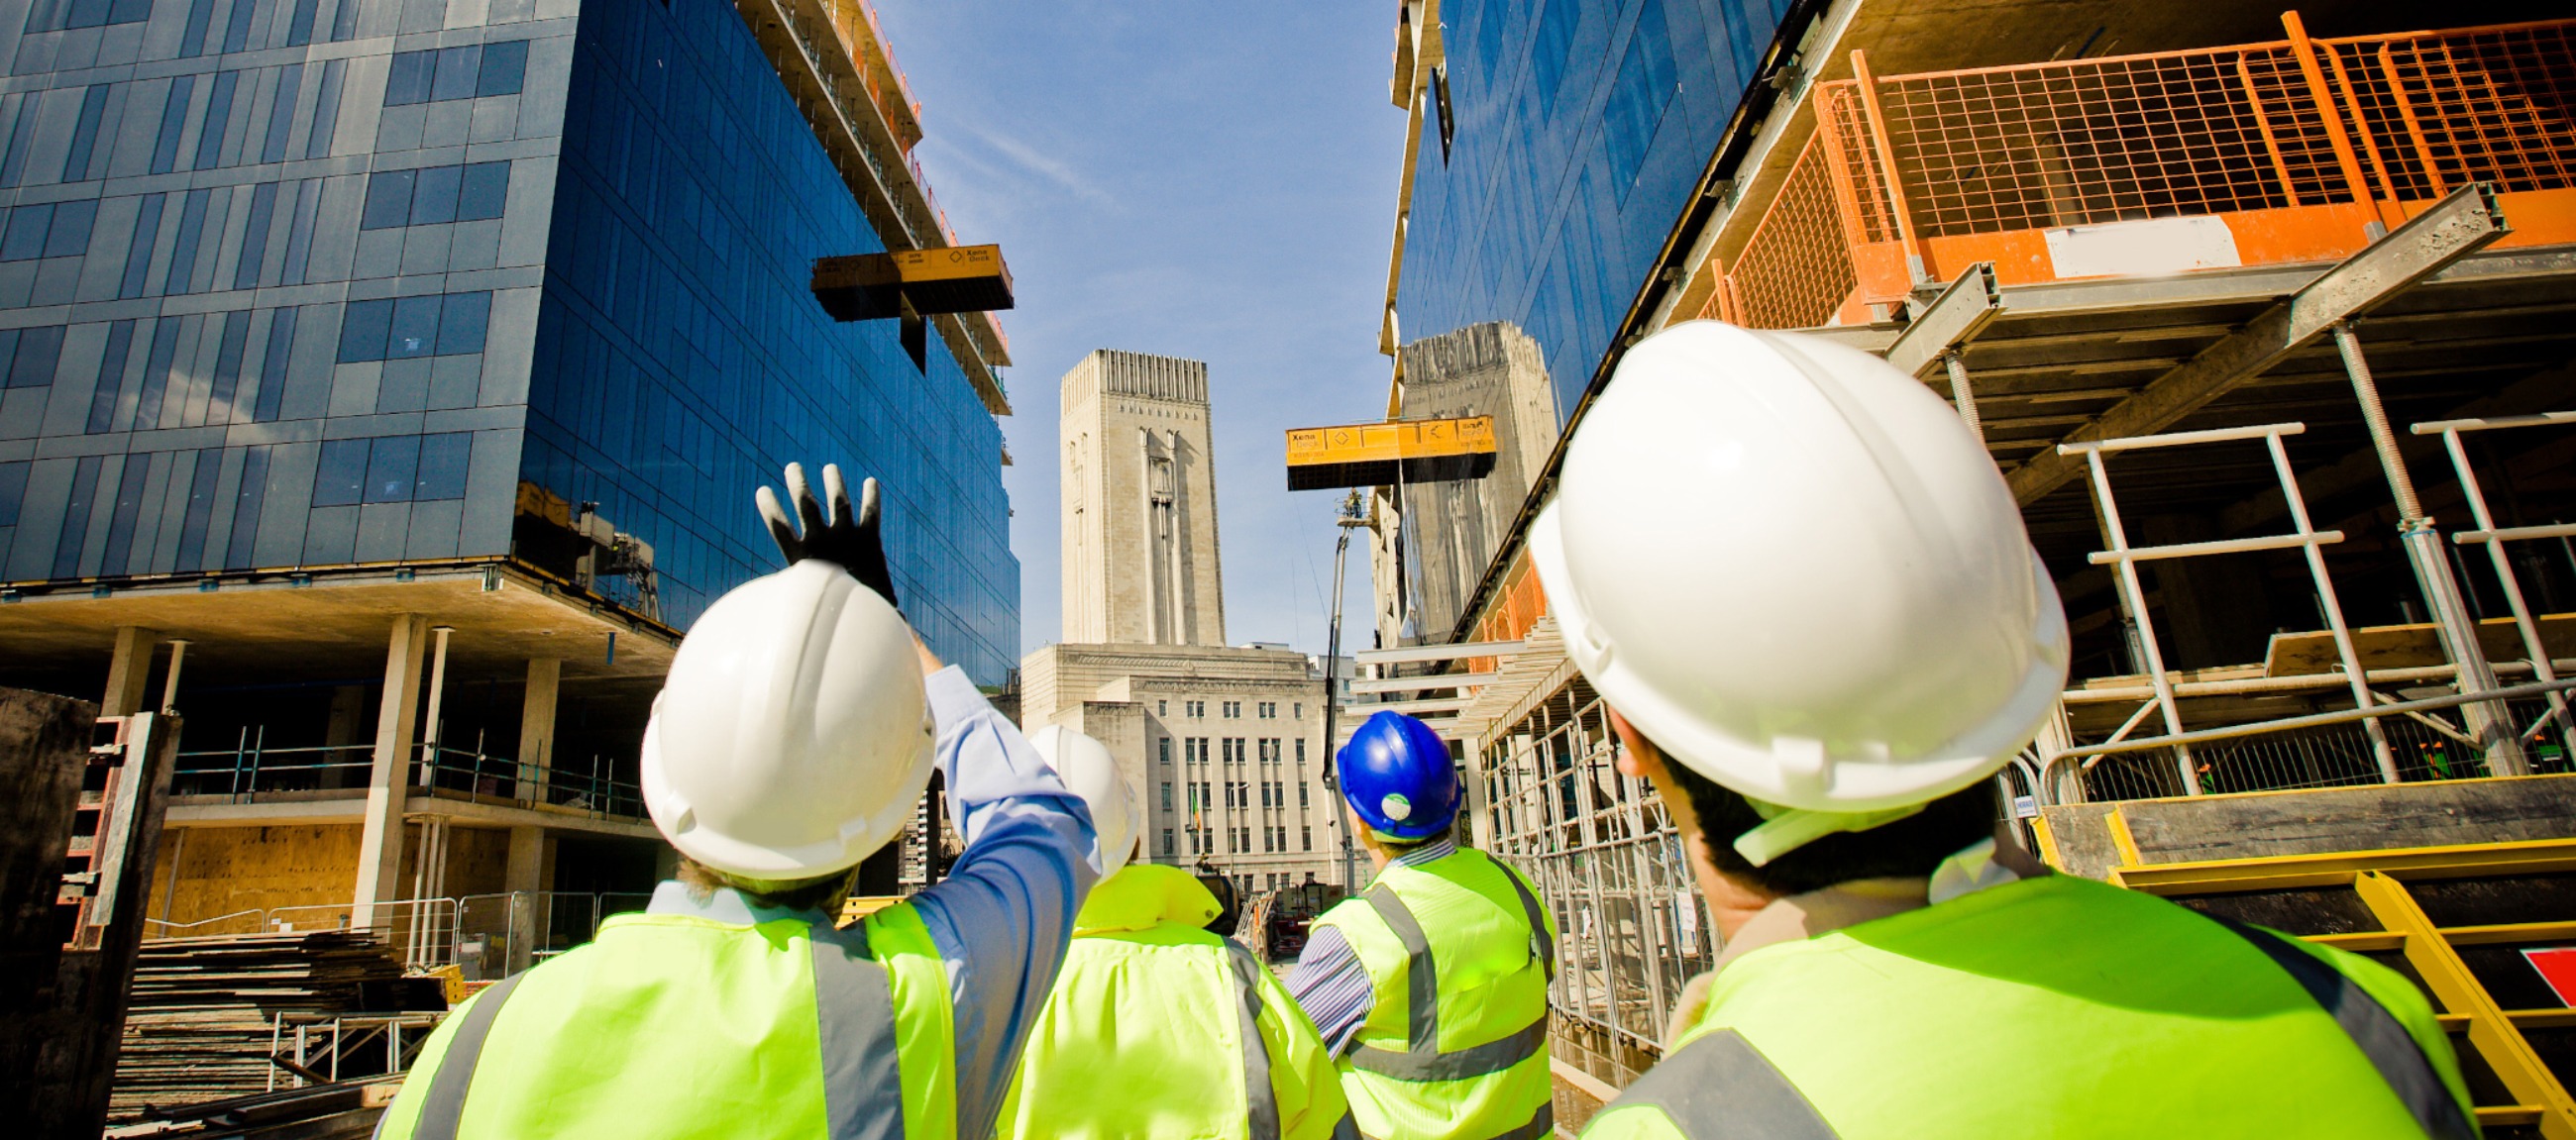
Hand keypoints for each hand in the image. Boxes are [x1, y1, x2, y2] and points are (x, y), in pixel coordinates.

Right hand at [755, 462, 896, 606]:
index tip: (762, 490)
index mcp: (801, 557)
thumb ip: (796, 597)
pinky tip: (872, 482)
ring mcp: (847, 536)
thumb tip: (771, 613)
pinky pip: (871, 512)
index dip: (769, 507)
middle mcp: (822, 541)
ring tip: (830, 468)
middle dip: (798, 481)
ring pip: (838, 500)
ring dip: (834, 481)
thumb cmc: (832, 618)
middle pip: (806, 502)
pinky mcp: (870, 539)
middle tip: (792, 467)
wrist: (867, 618)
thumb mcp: (806, 605)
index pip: (778, 526)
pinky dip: (872, 496)